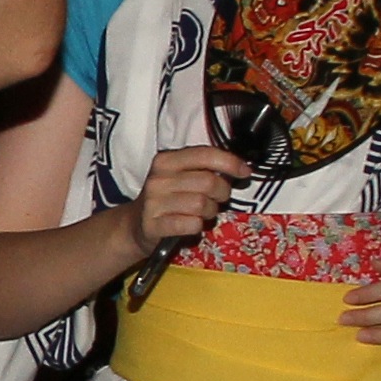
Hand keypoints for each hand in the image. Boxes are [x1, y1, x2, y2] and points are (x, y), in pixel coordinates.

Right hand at [127, 146, 244, 269]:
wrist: (136, 225)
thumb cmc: (167, 199)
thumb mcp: (179, 176)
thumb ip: (204, 169)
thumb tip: (239, 168)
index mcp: (166, 160)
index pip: (205, 154)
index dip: (230, 163)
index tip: (245, 172)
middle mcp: (159, 178)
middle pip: (208, 182)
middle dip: (222, 192)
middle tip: (219, 199)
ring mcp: (154, 202)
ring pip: (202, 204)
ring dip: (210, 212)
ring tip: (203, 214)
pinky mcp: (153, 225)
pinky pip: (191, 224)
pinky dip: (198, 226)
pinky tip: (191, 225)